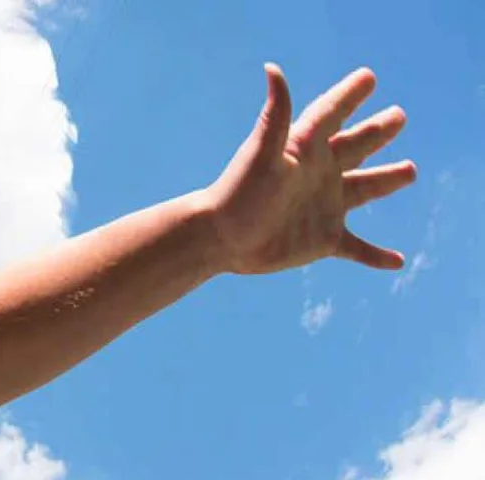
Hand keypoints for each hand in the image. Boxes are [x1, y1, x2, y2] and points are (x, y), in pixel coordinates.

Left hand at [203, 63, 415, 275]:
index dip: (350, 95)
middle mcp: (319, 174)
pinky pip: (357, 248)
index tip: (368, 78)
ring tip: (409, 170)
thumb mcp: (262, 152)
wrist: (218, 239)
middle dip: (378, 133)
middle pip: (356, 147)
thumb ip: (275, 114)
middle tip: (398, 116)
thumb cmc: (238, 192)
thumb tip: (272, 68)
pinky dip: (375, 255)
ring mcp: (324, 206)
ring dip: (387, 180)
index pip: (332, 115)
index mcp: (305, 149)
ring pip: (364, 189)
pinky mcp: (323, 239)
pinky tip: (396, 262)